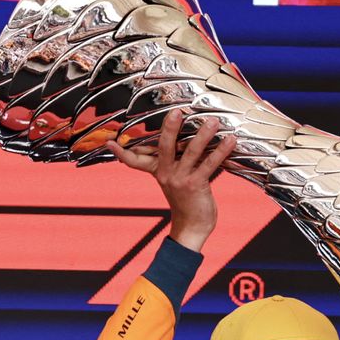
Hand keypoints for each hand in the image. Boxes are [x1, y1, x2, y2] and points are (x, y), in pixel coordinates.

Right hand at [105, 110, 236, 252]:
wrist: (192, 227)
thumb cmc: (186, 200)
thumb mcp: (175, 180)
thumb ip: (177, 162)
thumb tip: (188, 140)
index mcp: (158, 171)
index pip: (135, 161)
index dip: (122, 153)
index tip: (110, 142)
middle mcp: (166, 174)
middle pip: (164, 147)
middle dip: (170, 128)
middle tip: (176, 111)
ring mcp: (180, 180)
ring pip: (191, 152)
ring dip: (203, 135)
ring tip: (213, 121)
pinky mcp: (196, 185)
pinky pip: (209, 165)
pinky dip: (220, 152)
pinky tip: (230, 141)